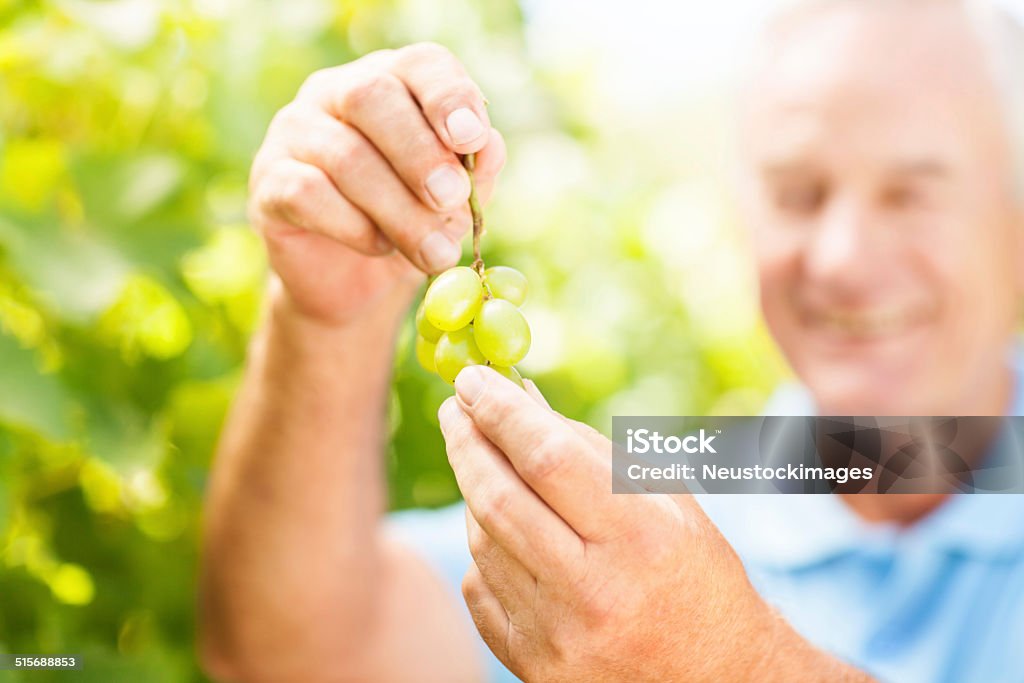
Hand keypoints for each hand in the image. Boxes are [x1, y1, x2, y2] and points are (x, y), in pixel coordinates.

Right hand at [249, 43, 505, 325]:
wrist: (355, 284)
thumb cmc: (411, 225)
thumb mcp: (456, 200)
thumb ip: (476, 171)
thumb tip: (488, 146)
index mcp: (393, 82)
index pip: (420, 64)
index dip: (448, 96)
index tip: (471, 138)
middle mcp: (335, 93)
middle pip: (372, 97)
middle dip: (420, 153)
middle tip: (451, 199)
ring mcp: (294, 133)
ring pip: (345, 154)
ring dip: (399, 209)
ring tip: (434, 253)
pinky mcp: (268, 183)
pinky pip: (308, 193)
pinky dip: (355, 226)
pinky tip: (381, 247)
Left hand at [438, 366, 845, 681]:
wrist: (714, 677)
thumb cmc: (696, 573)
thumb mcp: (664, 501)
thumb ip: (589, 448)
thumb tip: (520, 397)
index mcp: (640, 538)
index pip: (546, 458)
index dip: (500, 410)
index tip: (472, 378)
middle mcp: (595, 592)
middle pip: (497, 498)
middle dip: (466, 442)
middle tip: (455, 409)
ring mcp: (558, 637)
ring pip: (482, 542)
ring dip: (476, 492)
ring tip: (491, 467)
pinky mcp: (533, 667)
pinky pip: (480, 589)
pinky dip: (484, 549)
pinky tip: (504, 531)